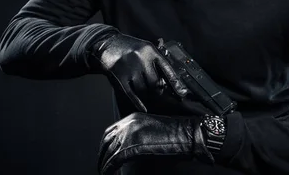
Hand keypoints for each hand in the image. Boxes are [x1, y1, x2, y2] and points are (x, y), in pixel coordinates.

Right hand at [88, 33, 188, 111]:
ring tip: (144, 89)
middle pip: (155, 83)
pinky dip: (138, 102)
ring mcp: (130, 68)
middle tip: (156, 90)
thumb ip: (156, 59)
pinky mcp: (120, 76)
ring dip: (146, 93)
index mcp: (151, 51)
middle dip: (158, 89)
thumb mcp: (145, 47)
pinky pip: (132, 93)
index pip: (167, 69)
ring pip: (144, 89)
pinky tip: (143, 107)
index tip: (182, 93)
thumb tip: (170, 79)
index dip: (176, 83)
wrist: (107, 43)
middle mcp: (141, 59)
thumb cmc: (129, 46)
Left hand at [98, 112, 213, 174]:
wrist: (186, 135)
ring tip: (105, 172)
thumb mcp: (152, 128)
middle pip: (106, 141)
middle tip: (102, 165)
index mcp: (132, 118)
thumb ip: (138, 133)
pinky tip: (110, 174)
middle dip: (102, 155)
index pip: (110, 131)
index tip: (104, 154)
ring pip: (108, 152)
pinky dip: (109, 168)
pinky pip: (114, 160)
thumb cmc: (175, 134)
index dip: (105, 145)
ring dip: (104, 163)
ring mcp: (129, 135)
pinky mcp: (132, 147)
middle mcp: (127, 124)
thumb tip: (129, 146)